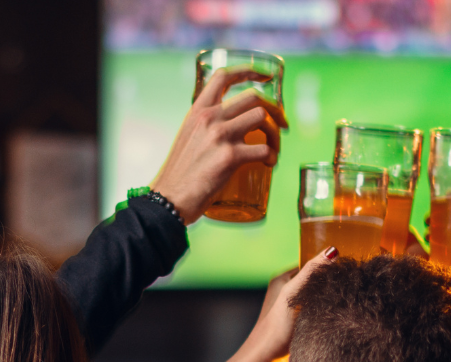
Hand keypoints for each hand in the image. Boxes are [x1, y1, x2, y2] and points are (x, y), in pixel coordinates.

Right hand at [151, 65, 287, 224]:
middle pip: (253, 97)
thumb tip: (230, 129)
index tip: (266, 77)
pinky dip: (272, 156)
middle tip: (283, 123)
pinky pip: (264, 149)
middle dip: (275, 109)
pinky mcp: (230, 157)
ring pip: (262, 119)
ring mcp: (220, 135)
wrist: (168, 200)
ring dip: (276, 134)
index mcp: (198, 111)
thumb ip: (205, 128)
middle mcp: (209, 118)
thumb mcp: (188, 138)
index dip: (249, 71)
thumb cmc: (179, 175)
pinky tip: (269, 164)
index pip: (223, 76)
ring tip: (274, 149)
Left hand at [245, 247, 336, 356]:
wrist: (266, 353)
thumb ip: (310, 271)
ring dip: (326, 296)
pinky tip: (332, 313)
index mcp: (283, 279)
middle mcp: (286, 290)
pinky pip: (314, 308)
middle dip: (327, 282)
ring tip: (341, 298)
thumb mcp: (293, 292)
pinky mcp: (297, 319)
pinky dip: (323, 308)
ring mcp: (292, 305)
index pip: (309, 265)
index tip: (343, 270)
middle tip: (345, 285)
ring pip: (314, 294)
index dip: (325, 267)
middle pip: (312, 280)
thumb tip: (332, 251)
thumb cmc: (276, 323)